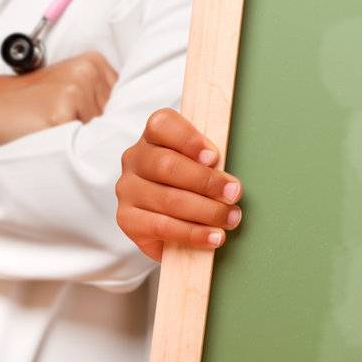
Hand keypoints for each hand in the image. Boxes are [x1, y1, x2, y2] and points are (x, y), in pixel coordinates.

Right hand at [0, 52, 117, 146]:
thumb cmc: (30, 103)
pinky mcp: (61, 112)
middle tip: (65, 126)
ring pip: (100, 131)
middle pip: (115, 117)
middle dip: (96, 130)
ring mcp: (76, 90)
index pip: (126, 101)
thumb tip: (131, 125)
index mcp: (94, 62)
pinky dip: (69, 146)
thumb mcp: (69, 88)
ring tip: (55, 129)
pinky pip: (80, 141)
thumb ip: (99, 99)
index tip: (87, 124)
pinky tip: (48, 134)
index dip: (110, 121)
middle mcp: (88, 71)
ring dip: (82, 140)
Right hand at [116, 108, 243, 258]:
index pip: (162, 125)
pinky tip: (213, 236)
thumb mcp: (199, 163)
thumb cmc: (191, 183)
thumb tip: (230, 181)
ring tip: (231, 218)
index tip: (214, 157)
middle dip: (206, 181)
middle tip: (234, 193)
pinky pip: (162, 226)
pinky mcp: (127, 219)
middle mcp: (135, 159)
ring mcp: (127, 189)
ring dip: (206, 211)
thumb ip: (209, 162)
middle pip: (167, 165)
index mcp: (153, 135)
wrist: (167, 219)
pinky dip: (192, 233)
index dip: (189, 139)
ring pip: (167, 198)